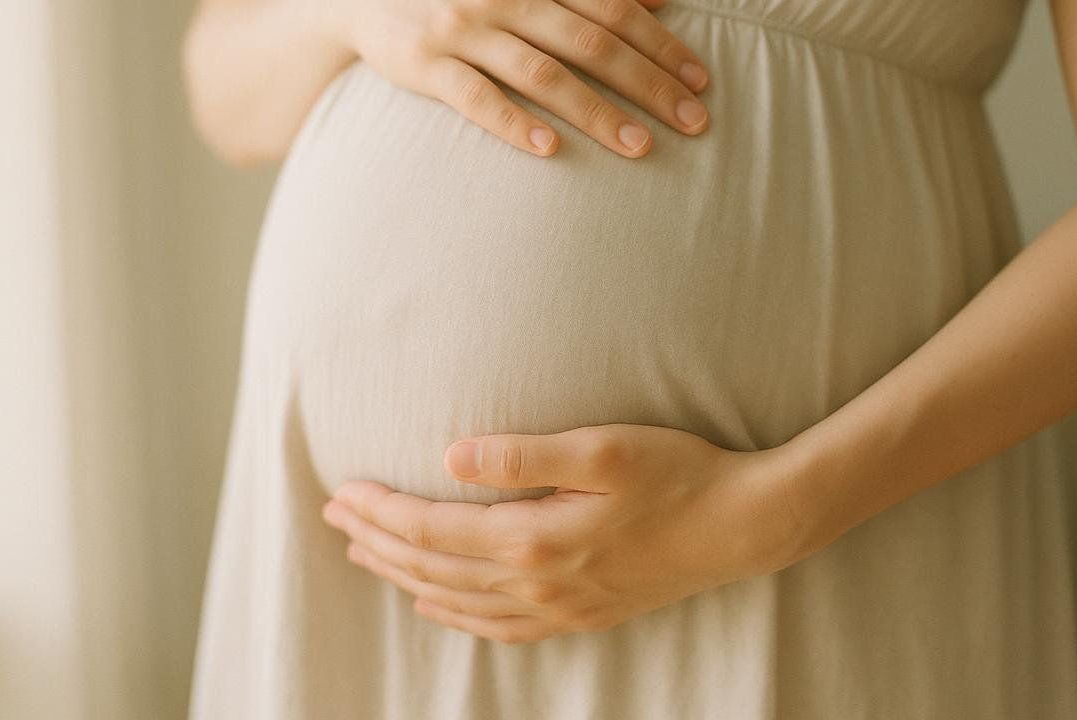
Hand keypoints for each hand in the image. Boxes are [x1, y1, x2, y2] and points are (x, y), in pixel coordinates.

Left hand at [318, 423, 813, 644]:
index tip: (343, 491)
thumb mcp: (602, 449)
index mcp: (535, 539)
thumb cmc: (677, 473)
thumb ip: (524, 454)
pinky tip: (437, 602)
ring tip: (367, 554)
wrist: (741, 526)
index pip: (432, 529)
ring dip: (405, 575)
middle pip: (433, 567)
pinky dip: (455, 614)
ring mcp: (559, 606)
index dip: (381, 511)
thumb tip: (451, 453)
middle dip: (378, 540)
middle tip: (335, 516)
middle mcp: (538, 583)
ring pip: (457, 599)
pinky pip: (498, 627)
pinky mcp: (580, 614)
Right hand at [323, 0, 710, 157]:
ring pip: (542, 73)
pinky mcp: (425, 62)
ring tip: (640, 146)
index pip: (614, 7)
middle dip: (648, 85)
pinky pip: (476, 97)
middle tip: (692, 123)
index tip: (700, 82)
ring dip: (596, 112)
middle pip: (590, 42)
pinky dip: (513, 122)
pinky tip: (550, 147)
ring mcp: (463, 26)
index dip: (662, 46)